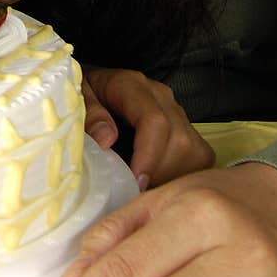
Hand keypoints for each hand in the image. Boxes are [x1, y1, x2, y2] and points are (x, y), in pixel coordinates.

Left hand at [82, 67, 214, 187]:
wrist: (95, 89)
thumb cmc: (83, 97)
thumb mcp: (76, 100)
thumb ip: (89, 115)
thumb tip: (107, 139)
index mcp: (132, 85)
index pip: (154, 121)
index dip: (148, 156)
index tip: (136, 182)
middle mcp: (161, 97)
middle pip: (179, 140)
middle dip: (159, 173)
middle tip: (135, 191)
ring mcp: (177, 112)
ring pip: (193, 151)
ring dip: (172, 177)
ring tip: (145, 187)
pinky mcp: (186, 128)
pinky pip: (199, 157)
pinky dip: (183, 176)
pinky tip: (159, 183)